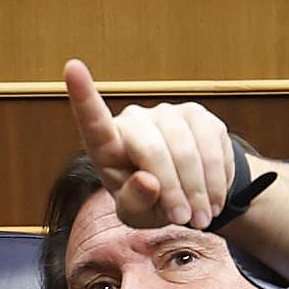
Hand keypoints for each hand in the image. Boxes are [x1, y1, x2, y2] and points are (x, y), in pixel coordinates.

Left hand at [64, 58, 233, 229]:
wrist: (186, 195)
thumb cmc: (148, 203)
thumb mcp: (135, 216)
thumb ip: (134, 202)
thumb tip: (147, 181)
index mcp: (107, 146)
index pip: (94, 122)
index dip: (83, 96)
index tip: (72, 68)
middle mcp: (135, 121)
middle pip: (152, 150)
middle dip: (172, 190)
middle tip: (185, 221)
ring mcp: (168, 114)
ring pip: (186, 151)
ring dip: (198, 191)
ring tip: (201, 218)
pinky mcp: (199, 116)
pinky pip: (211, 149)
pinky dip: (215, 182)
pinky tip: (213, 200)